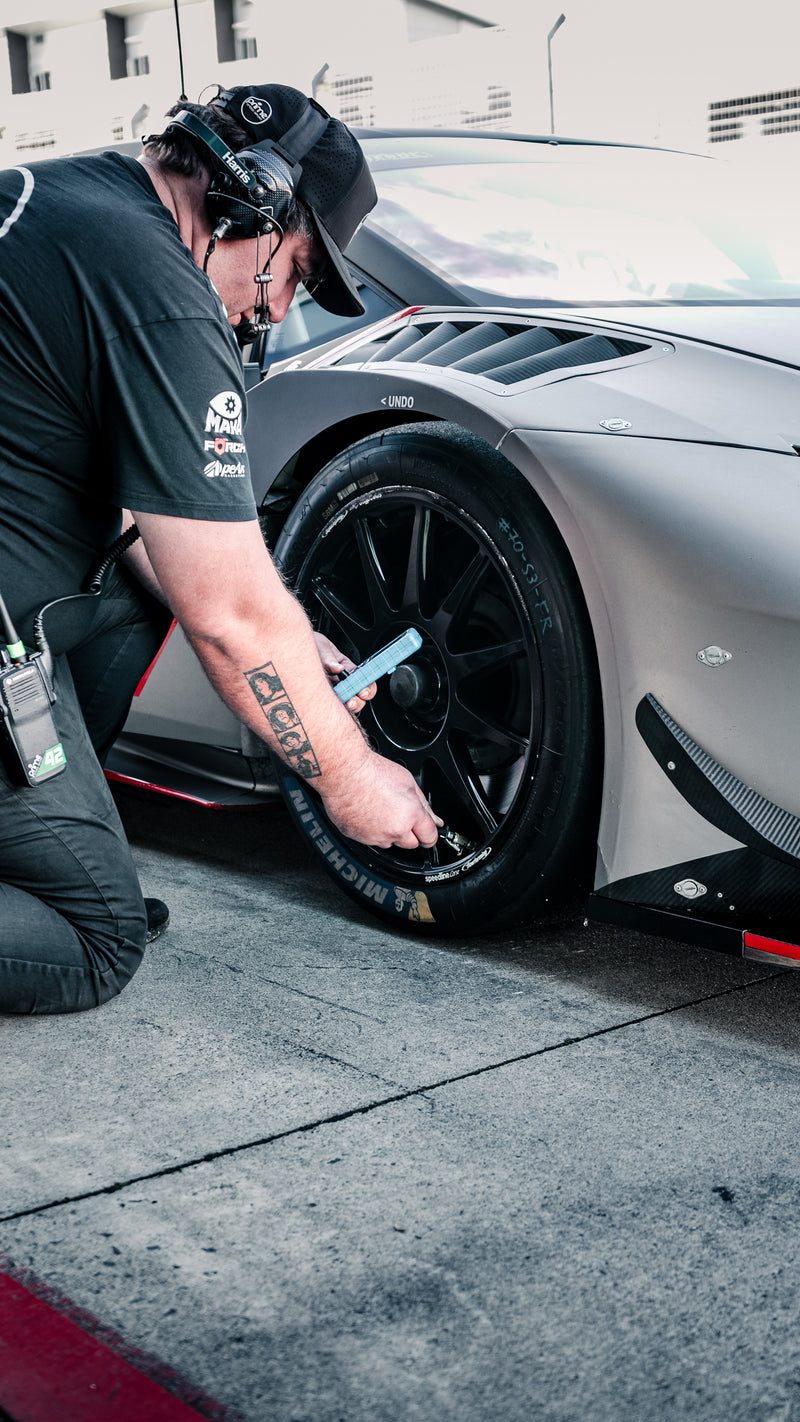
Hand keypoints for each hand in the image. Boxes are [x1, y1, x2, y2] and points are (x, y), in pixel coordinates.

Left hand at [314, 630, 376, 713]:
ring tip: (343, 703)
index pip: (363, 679)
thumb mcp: (320, 647)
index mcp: (346, 668)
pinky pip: (330, 708)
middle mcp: (341, 682)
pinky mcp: (320, 700)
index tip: (362, 690)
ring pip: (346, 706)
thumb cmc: (309, 646)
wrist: (291, 649)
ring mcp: (332, 692)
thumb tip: (338, 668)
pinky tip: (328, 705)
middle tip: (352, 699)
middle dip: (358, 700)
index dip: (367, 686)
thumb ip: (328, 658)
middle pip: (358, 697)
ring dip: (347, 707)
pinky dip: (332, 709)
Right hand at [321, 748, 442, 849]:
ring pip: (389, 843)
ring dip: (389, 832)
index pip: (429, 838)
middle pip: (410, 844)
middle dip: (409, 832)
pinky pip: (370, 840)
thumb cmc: (372, 772)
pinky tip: (367, 813)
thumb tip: (435, 819)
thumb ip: (424, 805)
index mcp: (410, 815)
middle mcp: (394, 830)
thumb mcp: (408, 782)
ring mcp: (374, 836)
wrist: (344, 772)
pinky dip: (370, 831)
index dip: (429, 834)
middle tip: (400, 814)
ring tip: (380, 809)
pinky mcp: (358, 838)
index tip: (426, 831)